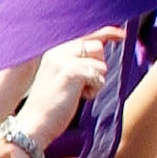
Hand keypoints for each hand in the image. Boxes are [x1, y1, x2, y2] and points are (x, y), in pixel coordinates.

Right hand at [12, 30, 114, 148]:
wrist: (33, 124)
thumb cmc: (50, 105)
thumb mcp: (63, 76)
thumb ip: (78, 60)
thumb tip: (102, 44)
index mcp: (54, 50)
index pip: (86, 35)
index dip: (107, 32)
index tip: (122, 35)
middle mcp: (58, 51)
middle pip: (97, 46)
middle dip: (97, 66)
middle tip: (83, 84)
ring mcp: (63, 60)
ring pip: (100, 63)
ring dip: (96, 80)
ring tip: (77, 93)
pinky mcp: (71, 72)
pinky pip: (98, 76)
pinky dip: (93, 90)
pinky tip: (78, 98)